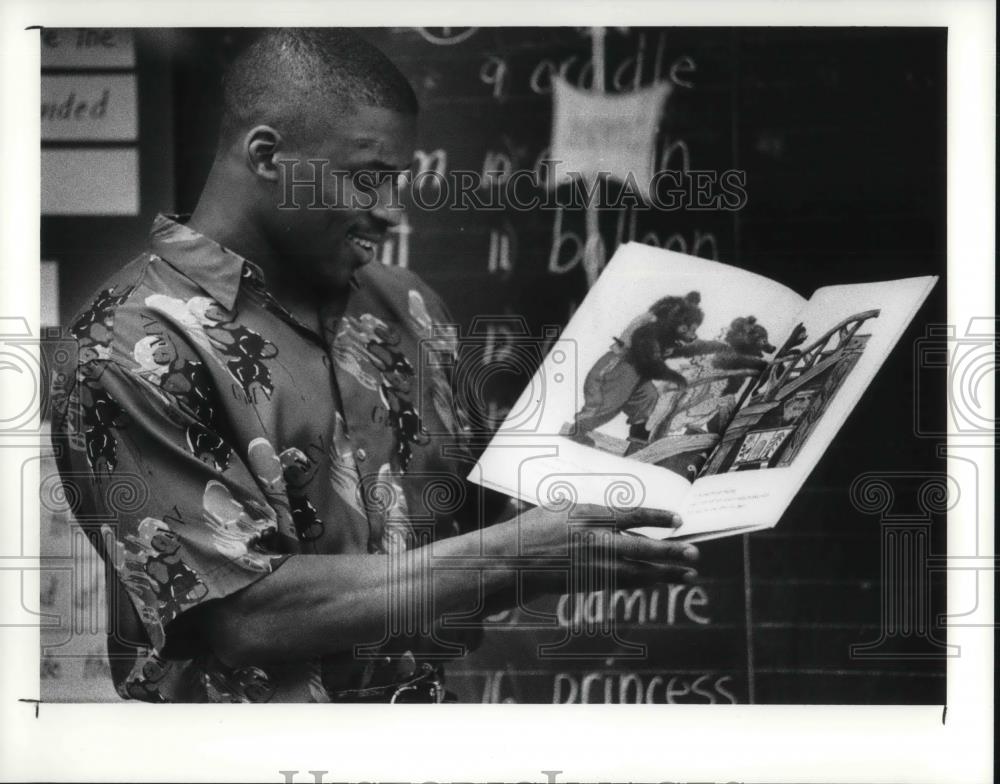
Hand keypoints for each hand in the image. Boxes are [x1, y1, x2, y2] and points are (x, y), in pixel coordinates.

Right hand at [499, 504, 698, 595]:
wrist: (512, 560)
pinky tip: (659, 581)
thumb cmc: (533, 529)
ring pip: (638, 571)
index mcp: (589, 515)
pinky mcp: (589, 582)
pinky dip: (644, 582)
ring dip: (666, 573)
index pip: (632, 515)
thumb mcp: (561, 508)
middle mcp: (595, 541)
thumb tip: (615, 515)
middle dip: (671, 551)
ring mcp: (593, 564)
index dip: (657, 518)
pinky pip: (623, 582)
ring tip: (689, 573)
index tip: (678, 519)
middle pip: (642, 547)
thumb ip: (590, 511)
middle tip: (695, 553)